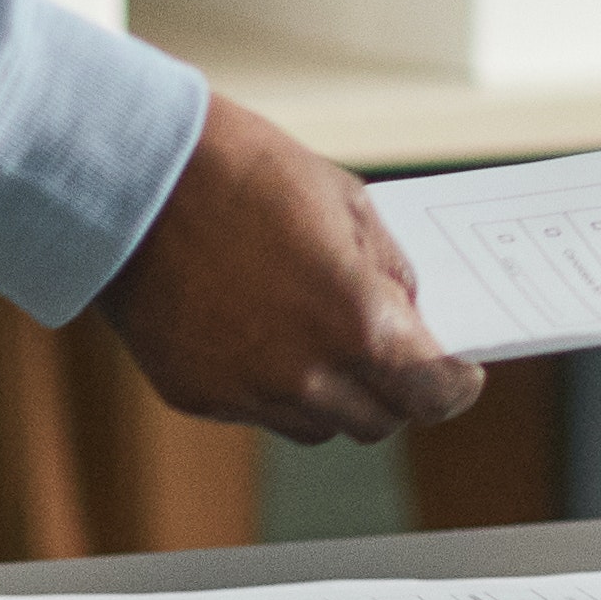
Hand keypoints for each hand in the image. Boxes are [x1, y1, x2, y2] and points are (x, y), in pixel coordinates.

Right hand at [93, 98, 480, 445]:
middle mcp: (306, 376)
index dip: (453, 388)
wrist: (140, 177)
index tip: (459, 375)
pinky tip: (259, 331)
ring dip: (334, 395)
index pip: (431, 395)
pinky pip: (256, 410)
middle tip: (396, 357)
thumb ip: (391, 273)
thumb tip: (413, 318)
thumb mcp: (351, 205)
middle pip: (376, 422)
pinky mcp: (195, 395)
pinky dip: (272, 386)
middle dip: (396, 393)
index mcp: (359, 325)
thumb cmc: (250, 174)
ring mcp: (246, 393)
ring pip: (316, 425)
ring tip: (321, 338)